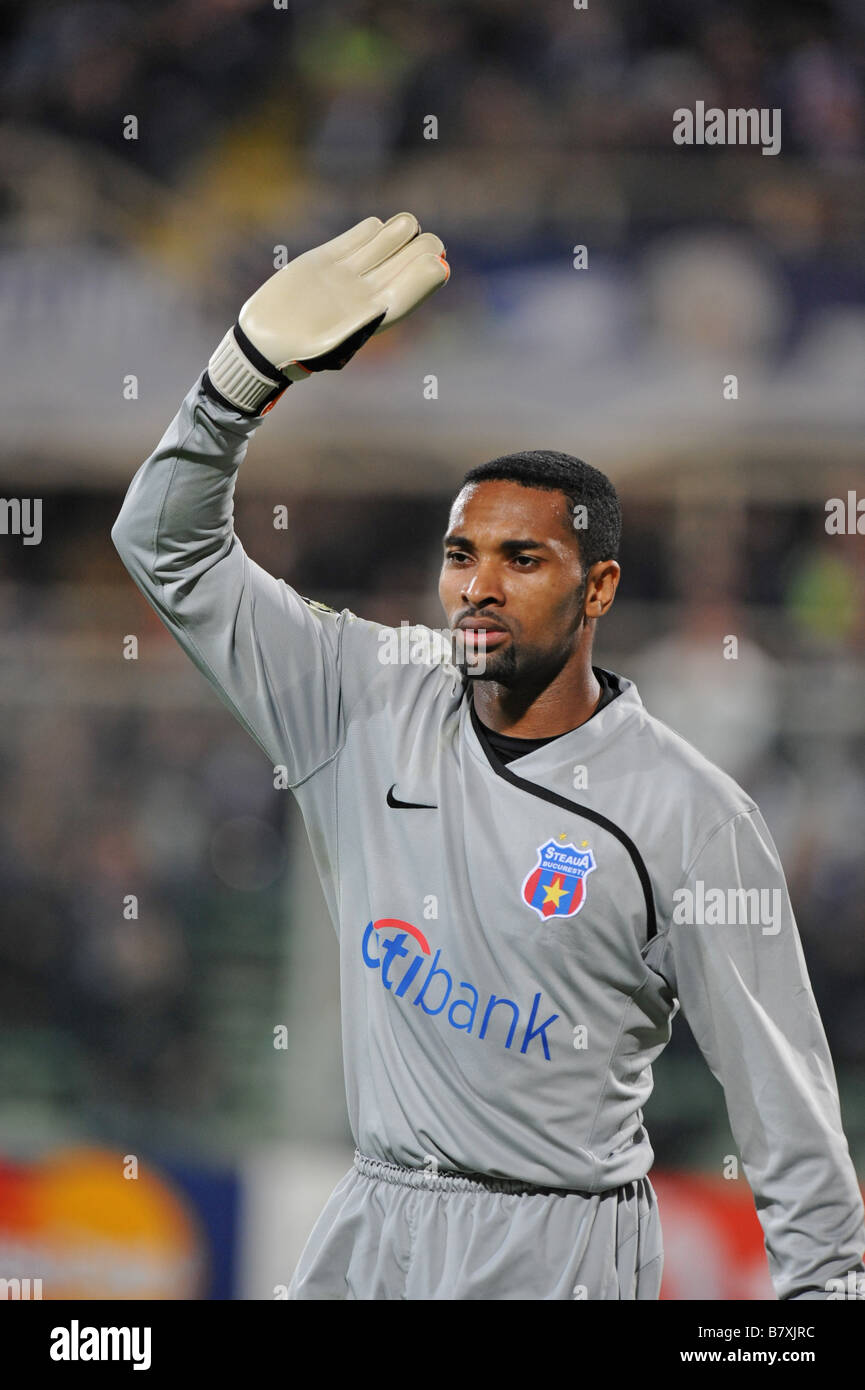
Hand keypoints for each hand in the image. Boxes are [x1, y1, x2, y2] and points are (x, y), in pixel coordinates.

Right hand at [205, 212, 448, 414]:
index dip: (427, 275)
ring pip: (383, 246)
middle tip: (428, 240)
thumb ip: (356, 324)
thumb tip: (381, 306)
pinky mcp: (325, 260)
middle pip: (404, 264)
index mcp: (377, 316)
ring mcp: (347, 275)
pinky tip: (377, 225)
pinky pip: (354, 239)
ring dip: (398, 233)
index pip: (412, 291)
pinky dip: (367, 231)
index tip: (436, 262)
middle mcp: (367, 293)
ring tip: (408, 224)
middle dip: (420, 250)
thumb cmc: (299, 352)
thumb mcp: (330, 342)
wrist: (264, 341)